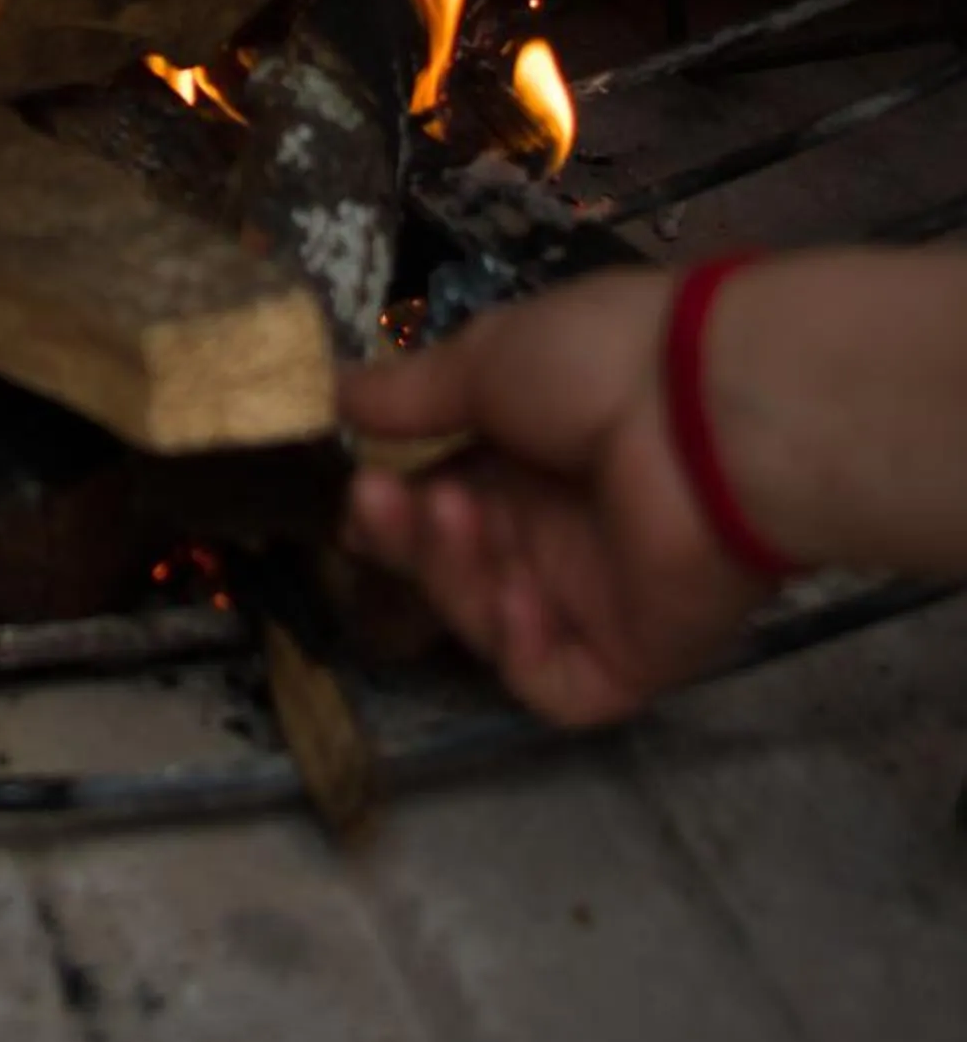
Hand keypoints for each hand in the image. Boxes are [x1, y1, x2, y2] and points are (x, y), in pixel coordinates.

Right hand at [338, 268, 773, 725]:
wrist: (705, 411)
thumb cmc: (597, 363)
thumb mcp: (487, 360)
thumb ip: (411, 394)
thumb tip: (335, 395)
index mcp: (524, 456)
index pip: (436, 499)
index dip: (389, 503)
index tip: (353, 485)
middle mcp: (553, 529)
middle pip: (449, 564)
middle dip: (404, 537)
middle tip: (377, 501)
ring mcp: (592, 597)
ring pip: (486, 620)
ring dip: (454, 573)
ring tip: (459, 515)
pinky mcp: (629, 657)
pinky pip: (553, 681)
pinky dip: (519, 648)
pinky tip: (517, 595)